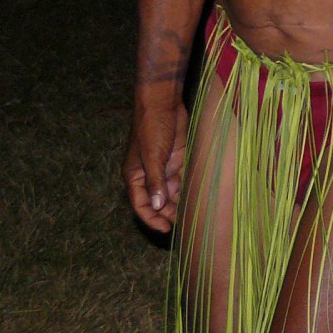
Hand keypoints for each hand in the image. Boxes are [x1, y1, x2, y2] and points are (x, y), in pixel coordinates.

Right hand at [125, 99, 187, 233]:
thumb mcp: (152, 156)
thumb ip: (155, 181)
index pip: (141, 205)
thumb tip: (157, 206)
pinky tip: (198, 198)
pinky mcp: (176, 160)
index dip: (152, 219)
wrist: (163, 104)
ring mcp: (163, 168)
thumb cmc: (152, 128)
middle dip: (168, 214)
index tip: (166, 229)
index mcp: (134, 176)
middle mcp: (148, 175)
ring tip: (193, 216)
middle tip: (184, 225)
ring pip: (170, 193)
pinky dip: (187, 189)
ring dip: (178, 203)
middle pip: (157, 202)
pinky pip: (181, 180)